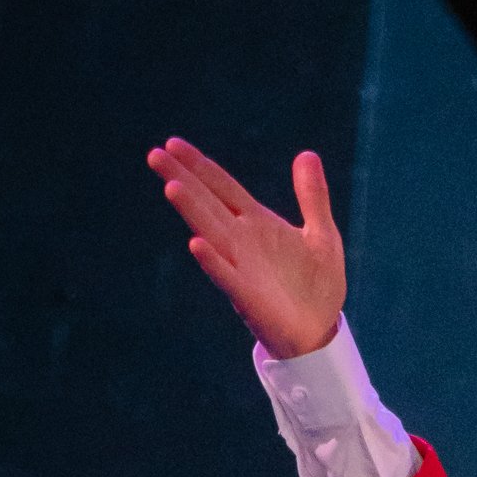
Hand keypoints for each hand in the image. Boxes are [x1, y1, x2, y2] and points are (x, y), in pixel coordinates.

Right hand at [145, 136, 344, 358]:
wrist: (320, 332)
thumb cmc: (317, 286)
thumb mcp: (321, 234)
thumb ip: (312, 196)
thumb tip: (307, 154)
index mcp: (257, 223)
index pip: (222, 187)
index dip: (199, 166)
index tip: (172, 143)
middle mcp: (242, 241)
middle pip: (207, 203)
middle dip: (183, 179)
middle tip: (155, 154)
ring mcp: (241, 268)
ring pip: (211, 234)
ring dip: (192, 211)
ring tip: (172, 186)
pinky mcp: (248, 297)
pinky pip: (226, 277)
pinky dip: (212, 261)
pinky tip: (197, 244)